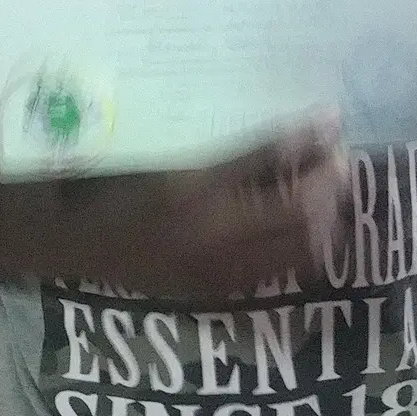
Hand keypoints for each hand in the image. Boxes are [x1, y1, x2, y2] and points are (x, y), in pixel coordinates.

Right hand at [5, 121, 350, 300]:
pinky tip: (306, 233)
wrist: (74, 241)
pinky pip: (275, 274)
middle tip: (343, 161)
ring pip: (295, 249)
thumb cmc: (116, 183)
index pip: (264, 159)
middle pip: (294, 211)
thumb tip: (291, 128)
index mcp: (190, 187)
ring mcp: (213, 269)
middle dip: (329, 184)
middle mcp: (206, 232)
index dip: (307, 140)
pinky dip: (300, 252)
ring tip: (333, 197)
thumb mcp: (169, 156)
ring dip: (324, 220)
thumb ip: (228, 148)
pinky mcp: (214, 293)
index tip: (334, 122)